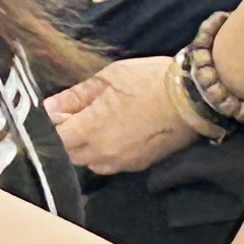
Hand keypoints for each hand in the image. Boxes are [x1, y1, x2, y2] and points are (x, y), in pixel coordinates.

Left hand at [46, 55, 201, 174]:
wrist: (193, 97)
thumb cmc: (151, 81)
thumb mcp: (110, 77)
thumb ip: (77, 95)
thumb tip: (50, 106)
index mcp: (91, 129)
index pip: (55, 137)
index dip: (51, 123)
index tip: (58, 109)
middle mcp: (103, 152)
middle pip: (69, 153)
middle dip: (66, 135)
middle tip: (76, 113)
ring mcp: (122, 162)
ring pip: (89, 162)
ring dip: (85, 147)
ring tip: (97, 123)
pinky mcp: (138, 165)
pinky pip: (110, 165)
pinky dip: (105, 152)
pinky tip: (116, 132)